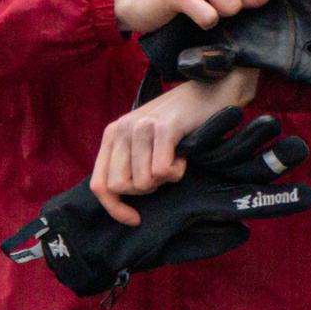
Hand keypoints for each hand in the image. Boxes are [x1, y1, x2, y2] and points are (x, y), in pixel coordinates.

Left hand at [92, 65, 259, 224]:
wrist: (210, 90)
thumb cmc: (179, 123)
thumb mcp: (144, 141)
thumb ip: (128, 163)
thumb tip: (118, 202)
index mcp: (112, 134)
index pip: (99, 184)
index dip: (115, 208)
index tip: (135, 219)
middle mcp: (122, 129)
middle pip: (120, 186)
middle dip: (145, 190)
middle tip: (163, 172)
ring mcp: (141, 127)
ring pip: (143, 182)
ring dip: (165, 179)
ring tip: (175, 158)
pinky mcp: (164, 128)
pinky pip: (163, 171)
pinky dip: (177, 171)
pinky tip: (184, 155)